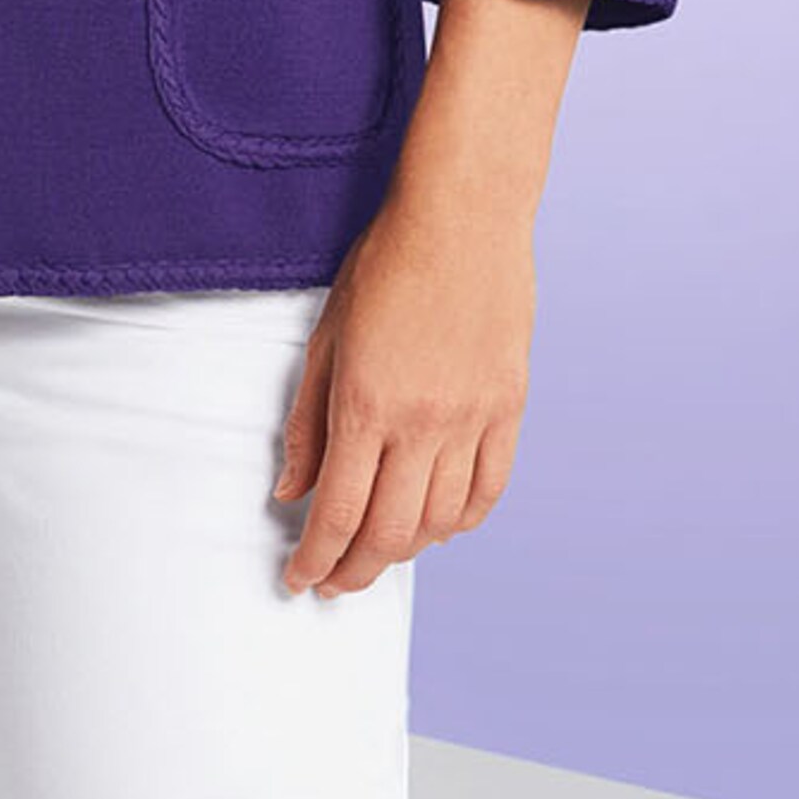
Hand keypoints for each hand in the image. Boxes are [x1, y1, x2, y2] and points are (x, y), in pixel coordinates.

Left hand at [271, 183, 531, 592]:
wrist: (464, 216)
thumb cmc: (386, 265)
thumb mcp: (326, 339)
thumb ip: (307, 423)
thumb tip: (290, 493)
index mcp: (365, 404)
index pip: (337, 513)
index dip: (315, 560)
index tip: (300, 580)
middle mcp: (421, 422)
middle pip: (388, 533)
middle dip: (354, 571)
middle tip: (335, 582)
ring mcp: (472, 418)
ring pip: (440, 522)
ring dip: (404, 551)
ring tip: (380, 552)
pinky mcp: (508, 407)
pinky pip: (489, 490)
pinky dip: (461, 521)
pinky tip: (438, 526)